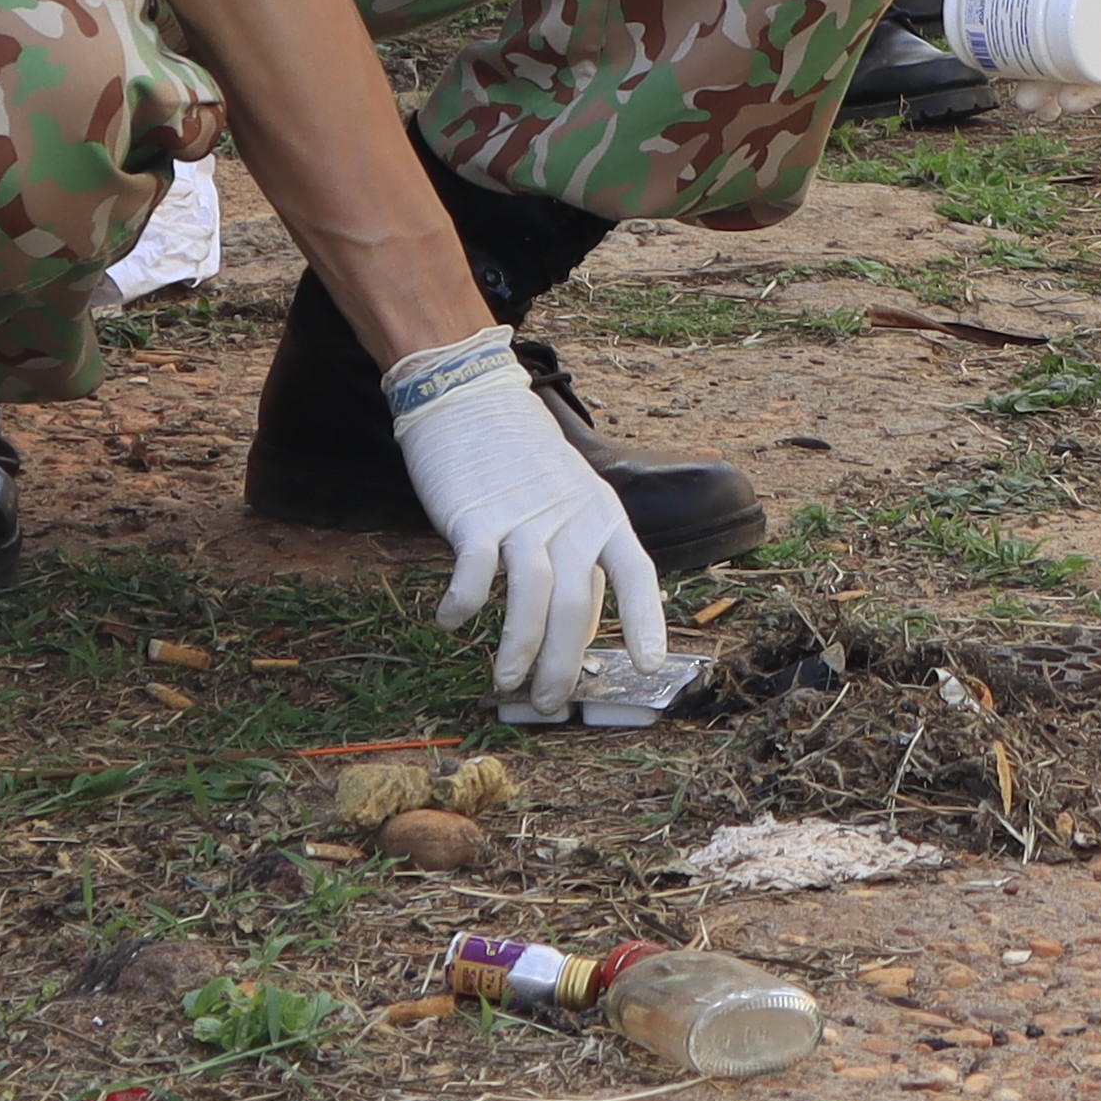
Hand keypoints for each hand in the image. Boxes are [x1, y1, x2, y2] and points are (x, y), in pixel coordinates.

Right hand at [387, 329, 670, 722]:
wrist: (470, 397)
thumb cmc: (521, 460)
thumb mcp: (569, 498)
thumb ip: (578, 554)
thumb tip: (580, 627)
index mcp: (601, 514)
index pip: (635, 571)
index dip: (645, 619)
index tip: (649, 666)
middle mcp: (569, 518)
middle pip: (577, 603)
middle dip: (565, 662)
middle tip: (550, 703)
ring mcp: (522, 516)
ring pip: (532, 597)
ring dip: (519, 649)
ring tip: (506, 682)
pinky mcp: (474, 515)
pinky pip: (475, 572)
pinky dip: (464, 603)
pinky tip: (452, 622)